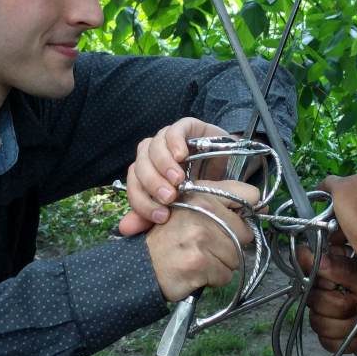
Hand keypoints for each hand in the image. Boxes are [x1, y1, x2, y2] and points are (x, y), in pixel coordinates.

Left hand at [119, 117, 226, 235]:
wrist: (230, 169)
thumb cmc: (203, 189)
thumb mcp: (181, 206)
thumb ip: (153, 215)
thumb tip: (125, 229)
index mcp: (147, 173)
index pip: (133, 185)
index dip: (143, 201)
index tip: (162, 216)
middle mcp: (153, 154)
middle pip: (140, 165)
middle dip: (153, 184)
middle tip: (170, 197)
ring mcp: (167, 138)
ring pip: (153, 146)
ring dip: (163, 164)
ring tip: (178, 180)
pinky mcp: (185, 126)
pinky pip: (173, 130)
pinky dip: (174, 142)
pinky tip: (182, 155)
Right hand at [146, 179, 258, 301]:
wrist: (141, 265)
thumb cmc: (168, 238)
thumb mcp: (190, 207)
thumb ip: (223, 204)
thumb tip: (263, 207)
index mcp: (203, 194)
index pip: (247, 195)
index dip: (248, 211)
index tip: (240, 220)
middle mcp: (203, 212)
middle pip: (245, 233)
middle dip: (232, 244)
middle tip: (209, 246)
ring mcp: (202, 237)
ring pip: (236, 256)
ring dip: (222, 263)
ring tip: (201, 258)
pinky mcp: (200, 263)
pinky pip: (225, 275)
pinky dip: (214, 278)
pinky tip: (197, 271)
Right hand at [300, 248, 356, 355]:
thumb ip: (340, 269)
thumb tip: (311, 257)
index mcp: (332, 269)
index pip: (307, 271)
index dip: (317, 281)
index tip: (335, 286)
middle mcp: (328, 289)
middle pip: (313, 302)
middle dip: (341, 308)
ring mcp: (331, 312)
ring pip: (319, 324)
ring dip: (349, 327)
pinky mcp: (336, 333)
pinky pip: (327, 342)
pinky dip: (351, 342)